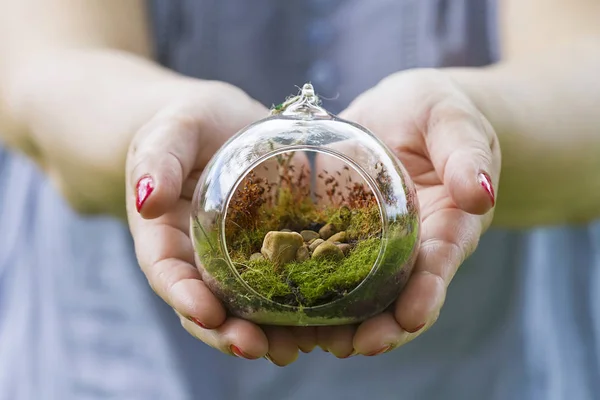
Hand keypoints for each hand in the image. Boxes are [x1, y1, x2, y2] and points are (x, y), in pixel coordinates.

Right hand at [126, 81, 316, 365]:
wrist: (222, 124)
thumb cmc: (188, 124)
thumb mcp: (171, 131)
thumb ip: (158, 159)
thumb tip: (147, 200)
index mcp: (165, 234)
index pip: (167, 273)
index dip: (184, 297)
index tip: (208, 313)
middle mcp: (198, 256)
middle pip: (206, 303)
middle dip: (228, 331)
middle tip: (258, 348)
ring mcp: (234, 257)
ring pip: (244, 304)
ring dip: (266, 331)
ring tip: (294, 348)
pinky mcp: (270, 248)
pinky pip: (281, 280)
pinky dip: (295, 305)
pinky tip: (320, 320)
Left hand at [316, 69, 500, 356]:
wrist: (403, 113)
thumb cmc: (437, 113)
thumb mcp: (452, 122)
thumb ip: (465, 153)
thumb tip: (480, 193)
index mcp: (446, 223)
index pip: (440, 265)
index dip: (427, 293)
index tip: (411, 316)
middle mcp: (412, 244)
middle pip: (402, 294)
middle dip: (384, 325)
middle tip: (356, 345)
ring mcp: (375, 243)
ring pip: (364, 291)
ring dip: (345, 320)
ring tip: (319, 340)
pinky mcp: (341, 231)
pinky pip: (327, 263)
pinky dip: (313, 287)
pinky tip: (291, 307)